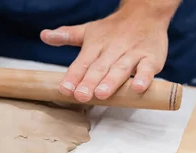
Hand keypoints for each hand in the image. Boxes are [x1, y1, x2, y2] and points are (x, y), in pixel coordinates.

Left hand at [40, 10, 169, 101]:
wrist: (145, 13)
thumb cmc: (113, 29)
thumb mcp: (88, 31)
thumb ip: (66, 35)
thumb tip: (44, 35)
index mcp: (95, 45)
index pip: (82, 62)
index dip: (73, 76)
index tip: (65, 89)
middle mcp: (112, 49)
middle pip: (99, 68)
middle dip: (90, 82)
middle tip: (81, 95)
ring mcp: (133, 54)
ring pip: (121, 68)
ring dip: (111, 81)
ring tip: (101, 94)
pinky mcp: (151, 58)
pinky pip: (148, 68)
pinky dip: (144, 77)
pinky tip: (138, 88)